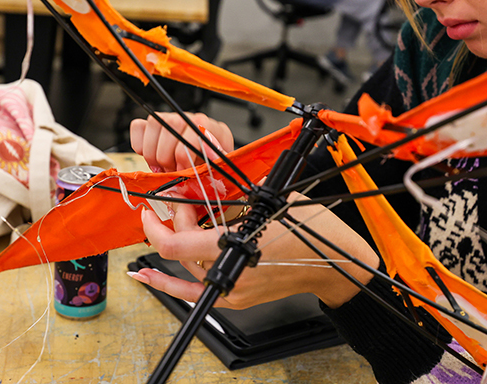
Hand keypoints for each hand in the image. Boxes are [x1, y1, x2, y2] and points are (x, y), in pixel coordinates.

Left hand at [128, 193, 378, 308]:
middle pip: (181, 251)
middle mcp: (231, 275)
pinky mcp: (238, 298)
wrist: (336, 261)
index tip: (150, 211)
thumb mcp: (272, 201)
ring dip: (179, 244)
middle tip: (186, 201)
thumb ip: (237, 198)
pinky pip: (196, 290)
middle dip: (178, 222)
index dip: (155, 227)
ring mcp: (234, 291)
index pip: (176, 245)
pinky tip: (150, 277)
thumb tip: (211, 187)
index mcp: (237, 248)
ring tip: (182, 222)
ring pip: (187, 269)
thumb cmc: (313, 230)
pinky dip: (171, 283)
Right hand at [130, 112, 233, 172]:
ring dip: (152, 152)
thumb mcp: (218, 170)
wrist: (207, 165)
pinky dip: (139, 145)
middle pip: (171, 124)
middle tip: (170, 171)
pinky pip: (138, 126)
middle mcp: (190, 119)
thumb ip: (215, 164)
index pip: (193, 130)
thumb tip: (203, 155)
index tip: (182, 171)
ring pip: (154, 122)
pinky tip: (152, 159)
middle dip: (166, 155)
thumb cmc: (211, 168)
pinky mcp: (155, 125)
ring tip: (161, 167)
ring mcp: (171, 119)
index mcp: (211, 128)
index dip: (184, 155)